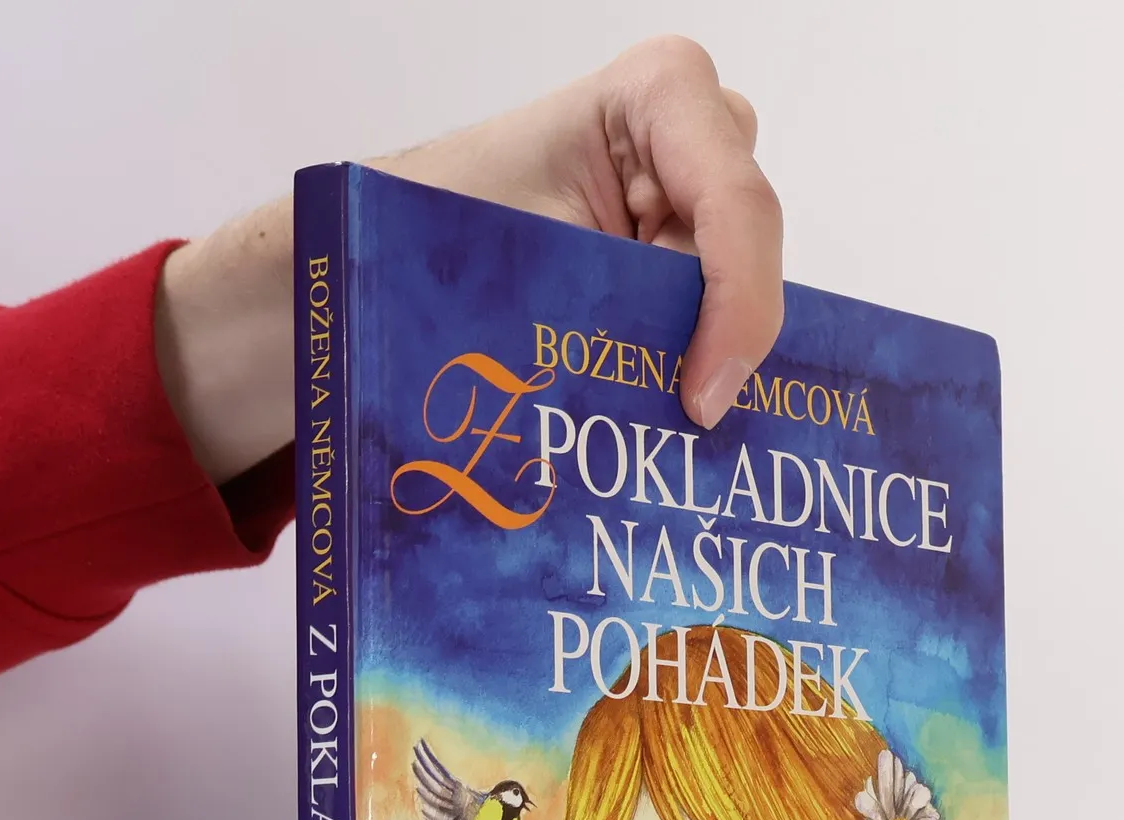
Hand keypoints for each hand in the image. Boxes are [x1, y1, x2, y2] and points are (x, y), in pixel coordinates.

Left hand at [156, 37, 781, 485]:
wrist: (373, 253)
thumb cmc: (426, 230)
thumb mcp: (525, 264)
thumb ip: (622, 313)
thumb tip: (687, 412)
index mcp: (656, 97)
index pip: (739, 203)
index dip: (739, 306)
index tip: (699, 401)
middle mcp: (689, 139)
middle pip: (750, 249)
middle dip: (718, 333)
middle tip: (673, 411)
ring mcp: (685, 200)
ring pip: (736, 293)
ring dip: (697, 357)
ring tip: (647, 416)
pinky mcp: (670, 258)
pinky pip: (709, 320)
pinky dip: (683, 369)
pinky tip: (651, 417)